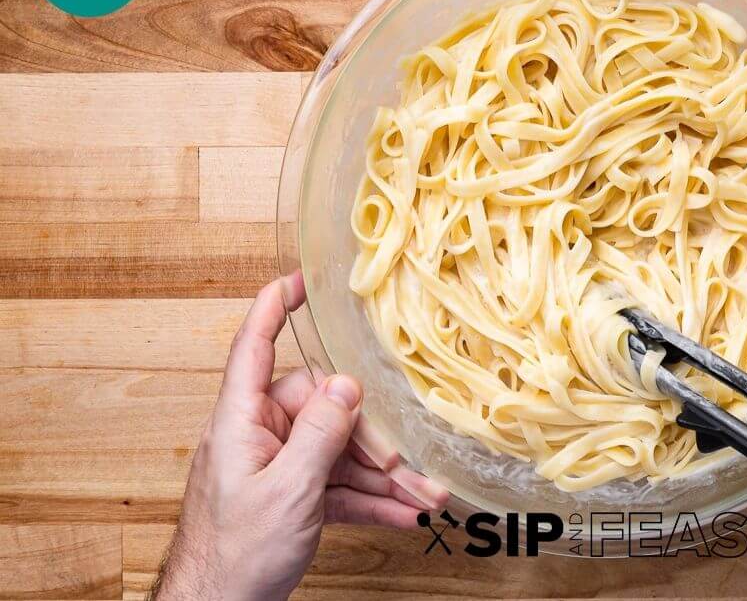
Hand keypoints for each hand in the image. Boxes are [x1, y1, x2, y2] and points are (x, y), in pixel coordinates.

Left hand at [150, 272, 447, 600]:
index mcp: (241, 420)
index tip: (302, 278)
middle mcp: (258, 435)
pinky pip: (337, 485)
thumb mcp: (287, 492)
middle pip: (322, 408)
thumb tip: (347, 384)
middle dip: (369, 436)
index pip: (255, 345)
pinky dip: (369, 499)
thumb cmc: (233, 559)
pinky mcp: (290, 498)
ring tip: (422, 496)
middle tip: (403, 463)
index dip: (275, 305)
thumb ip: (320, 433)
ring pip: (338, 452)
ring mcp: (275, 467)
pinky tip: (401, 512)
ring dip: (381, 476)